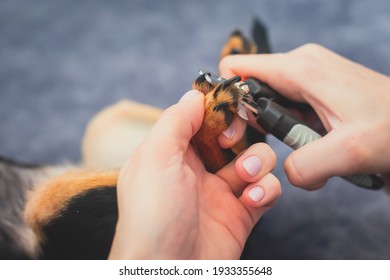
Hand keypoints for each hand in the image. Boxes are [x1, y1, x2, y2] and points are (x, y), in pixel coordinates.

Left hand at [109, 90, 280, 258]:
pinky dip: (266, 189)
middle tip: (234, 144)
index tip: (230, 106)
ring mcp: (222, 190)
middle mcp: (199, 168)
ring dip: (258, 161)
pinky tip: (252, 198)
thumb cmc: (152, 215)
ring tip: (245, 176)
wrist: (168, 270)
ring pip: (255, 158)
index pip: (202, 118)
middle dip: (241, 134)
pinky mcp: (242, 212)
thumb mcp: (155, 158)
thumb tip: (195, 95)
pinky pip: (266, 189)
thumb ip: (175, 121)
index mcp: (174, 152)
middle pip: (233, 135)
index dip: (218, 110)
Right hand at [219, 44, 389, 188]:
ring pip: (268, 102)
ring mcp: (309, 78)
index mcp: (299, 68)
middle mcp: (300, 66)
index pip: (236, 69)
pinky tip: (312, 145)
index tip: (233, 130)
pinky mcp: (317, 92)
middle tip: (263, 148)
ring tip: (301, 147)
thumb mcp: (349, 152)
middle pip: (249, 89)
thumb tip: (284, 172)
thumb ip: (305, 166)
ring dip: (276, 131)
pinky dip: (291, 131)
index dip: (227, 100)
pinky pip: (287, 109)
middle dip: (250, 121)